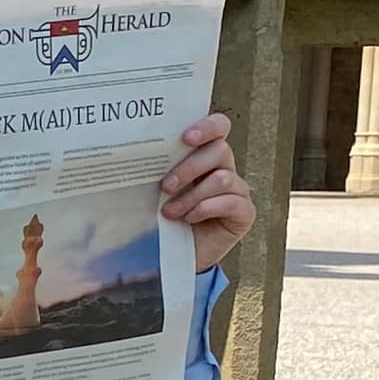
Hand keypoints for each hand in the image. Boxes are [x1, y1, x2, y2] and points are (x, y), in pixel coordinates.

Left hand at [159, 112, 254, 272]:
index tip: (185, 138)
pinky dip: (207, 208)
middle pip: (219, 150)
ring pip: (222, 178)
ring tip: (170, 212)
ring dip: (191, 195)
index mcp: (206, 155)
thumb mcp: (158, 190)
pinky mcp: (243, 212)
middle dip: (189, 168)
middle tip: (165, 186)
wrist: (174, 253)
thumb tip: (134, 153)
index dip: (207, 126)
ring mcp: (237, 190)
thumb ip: (158, 169)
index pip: (219, 127)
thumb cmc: (165, 216)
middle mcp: (225, 168)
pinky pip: (232, 202)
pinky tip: (190, 218)